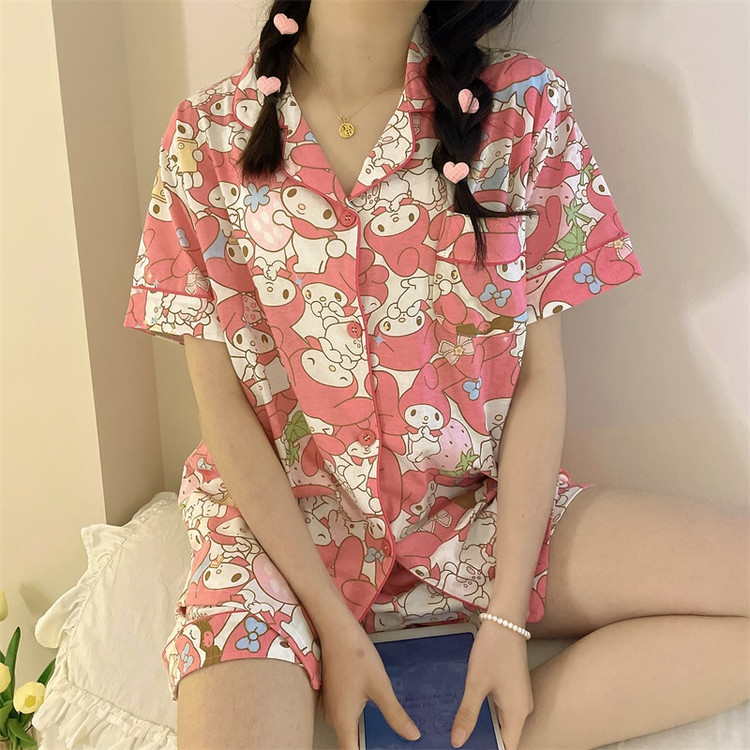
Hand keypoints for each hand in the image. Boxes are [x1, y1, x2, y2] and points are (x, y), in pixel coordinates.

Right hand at [318, 621, 421, 749]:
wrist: (336, 630)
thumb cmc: (356, 656)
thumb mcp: (380, 686)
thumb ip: (395, 714)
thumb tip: (412, 736)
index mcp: (343, 720)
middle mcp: (332, 717)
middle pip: (348, 743)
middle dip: (364, 746)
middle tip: (388, 743)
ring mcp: (330, 705)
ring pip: (346, 728)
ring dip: (360, 732)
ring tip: (382, 733)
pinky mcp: (331, 694)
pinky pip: (343, 714)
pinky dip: (356, 717)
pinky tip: (369, 707)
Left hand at [451, 621, 533, 749]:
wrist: (505, 620)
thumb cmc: (493, 651)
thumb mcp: (476, 683)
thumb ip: (468, 714)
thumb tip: (457, 742)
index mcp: (517, 714)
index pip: (508, 748)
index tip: (472, 749)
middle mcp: (522, 710)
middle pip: (505, 738)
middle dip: (485, 742)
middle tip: (459, 739)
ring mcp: (518, 698)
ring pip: (502, 723)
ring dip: (485, 728)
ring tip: (460, 729)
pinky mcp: (513, 688)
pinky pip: (501, 710)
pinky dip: (487, 714)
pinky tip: (469, 711)